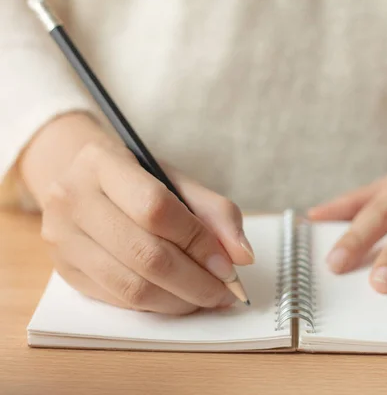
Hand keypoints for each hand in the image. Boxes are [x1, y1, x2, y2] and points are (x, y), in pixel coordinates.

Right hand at [21, 114, 253, 313]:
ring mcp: (62, 238)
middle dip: (196, 281)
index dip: (198, 242)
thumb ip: (215, 212)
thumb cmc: (136, 179)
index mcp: (101, 163)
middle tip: (226, 292)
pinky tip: (180, 299)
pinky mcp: (64, 270)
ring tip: (208, 298)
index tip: (228, 266)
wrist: (77, 179)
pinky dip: (158, 305)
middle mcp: (72, 199)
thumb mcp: (176, 180)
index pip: (156, 209)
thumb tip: (243, 255)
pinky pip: (119, 300)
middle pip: (145, 254)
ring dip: (180, 301)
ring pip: (131, 286)